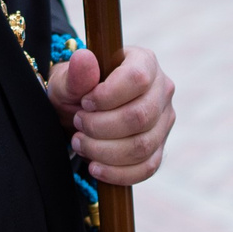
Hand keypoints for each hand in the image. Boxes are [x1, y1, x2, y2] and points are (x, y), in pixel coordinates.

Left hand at [49, 45, 175, 184]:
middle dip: (101, 127)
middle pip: (140, 116)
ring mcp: (164, 121)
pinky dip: (117, 173)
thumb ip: (75, 73)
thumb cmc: (76, 91)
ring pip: (143, 146)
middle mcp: (162, 90)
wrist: (79, 113)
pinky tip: (94, 167)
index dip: (107, 96)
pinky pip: (146, 168)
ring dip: (104, 151)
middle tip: (78, 123)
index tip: (84, 103)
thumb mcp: (67, 80)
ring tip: (80, 143)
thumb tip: (84, 58)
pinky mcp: (159, 147)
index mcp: (144, 62)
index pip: (137, 78)